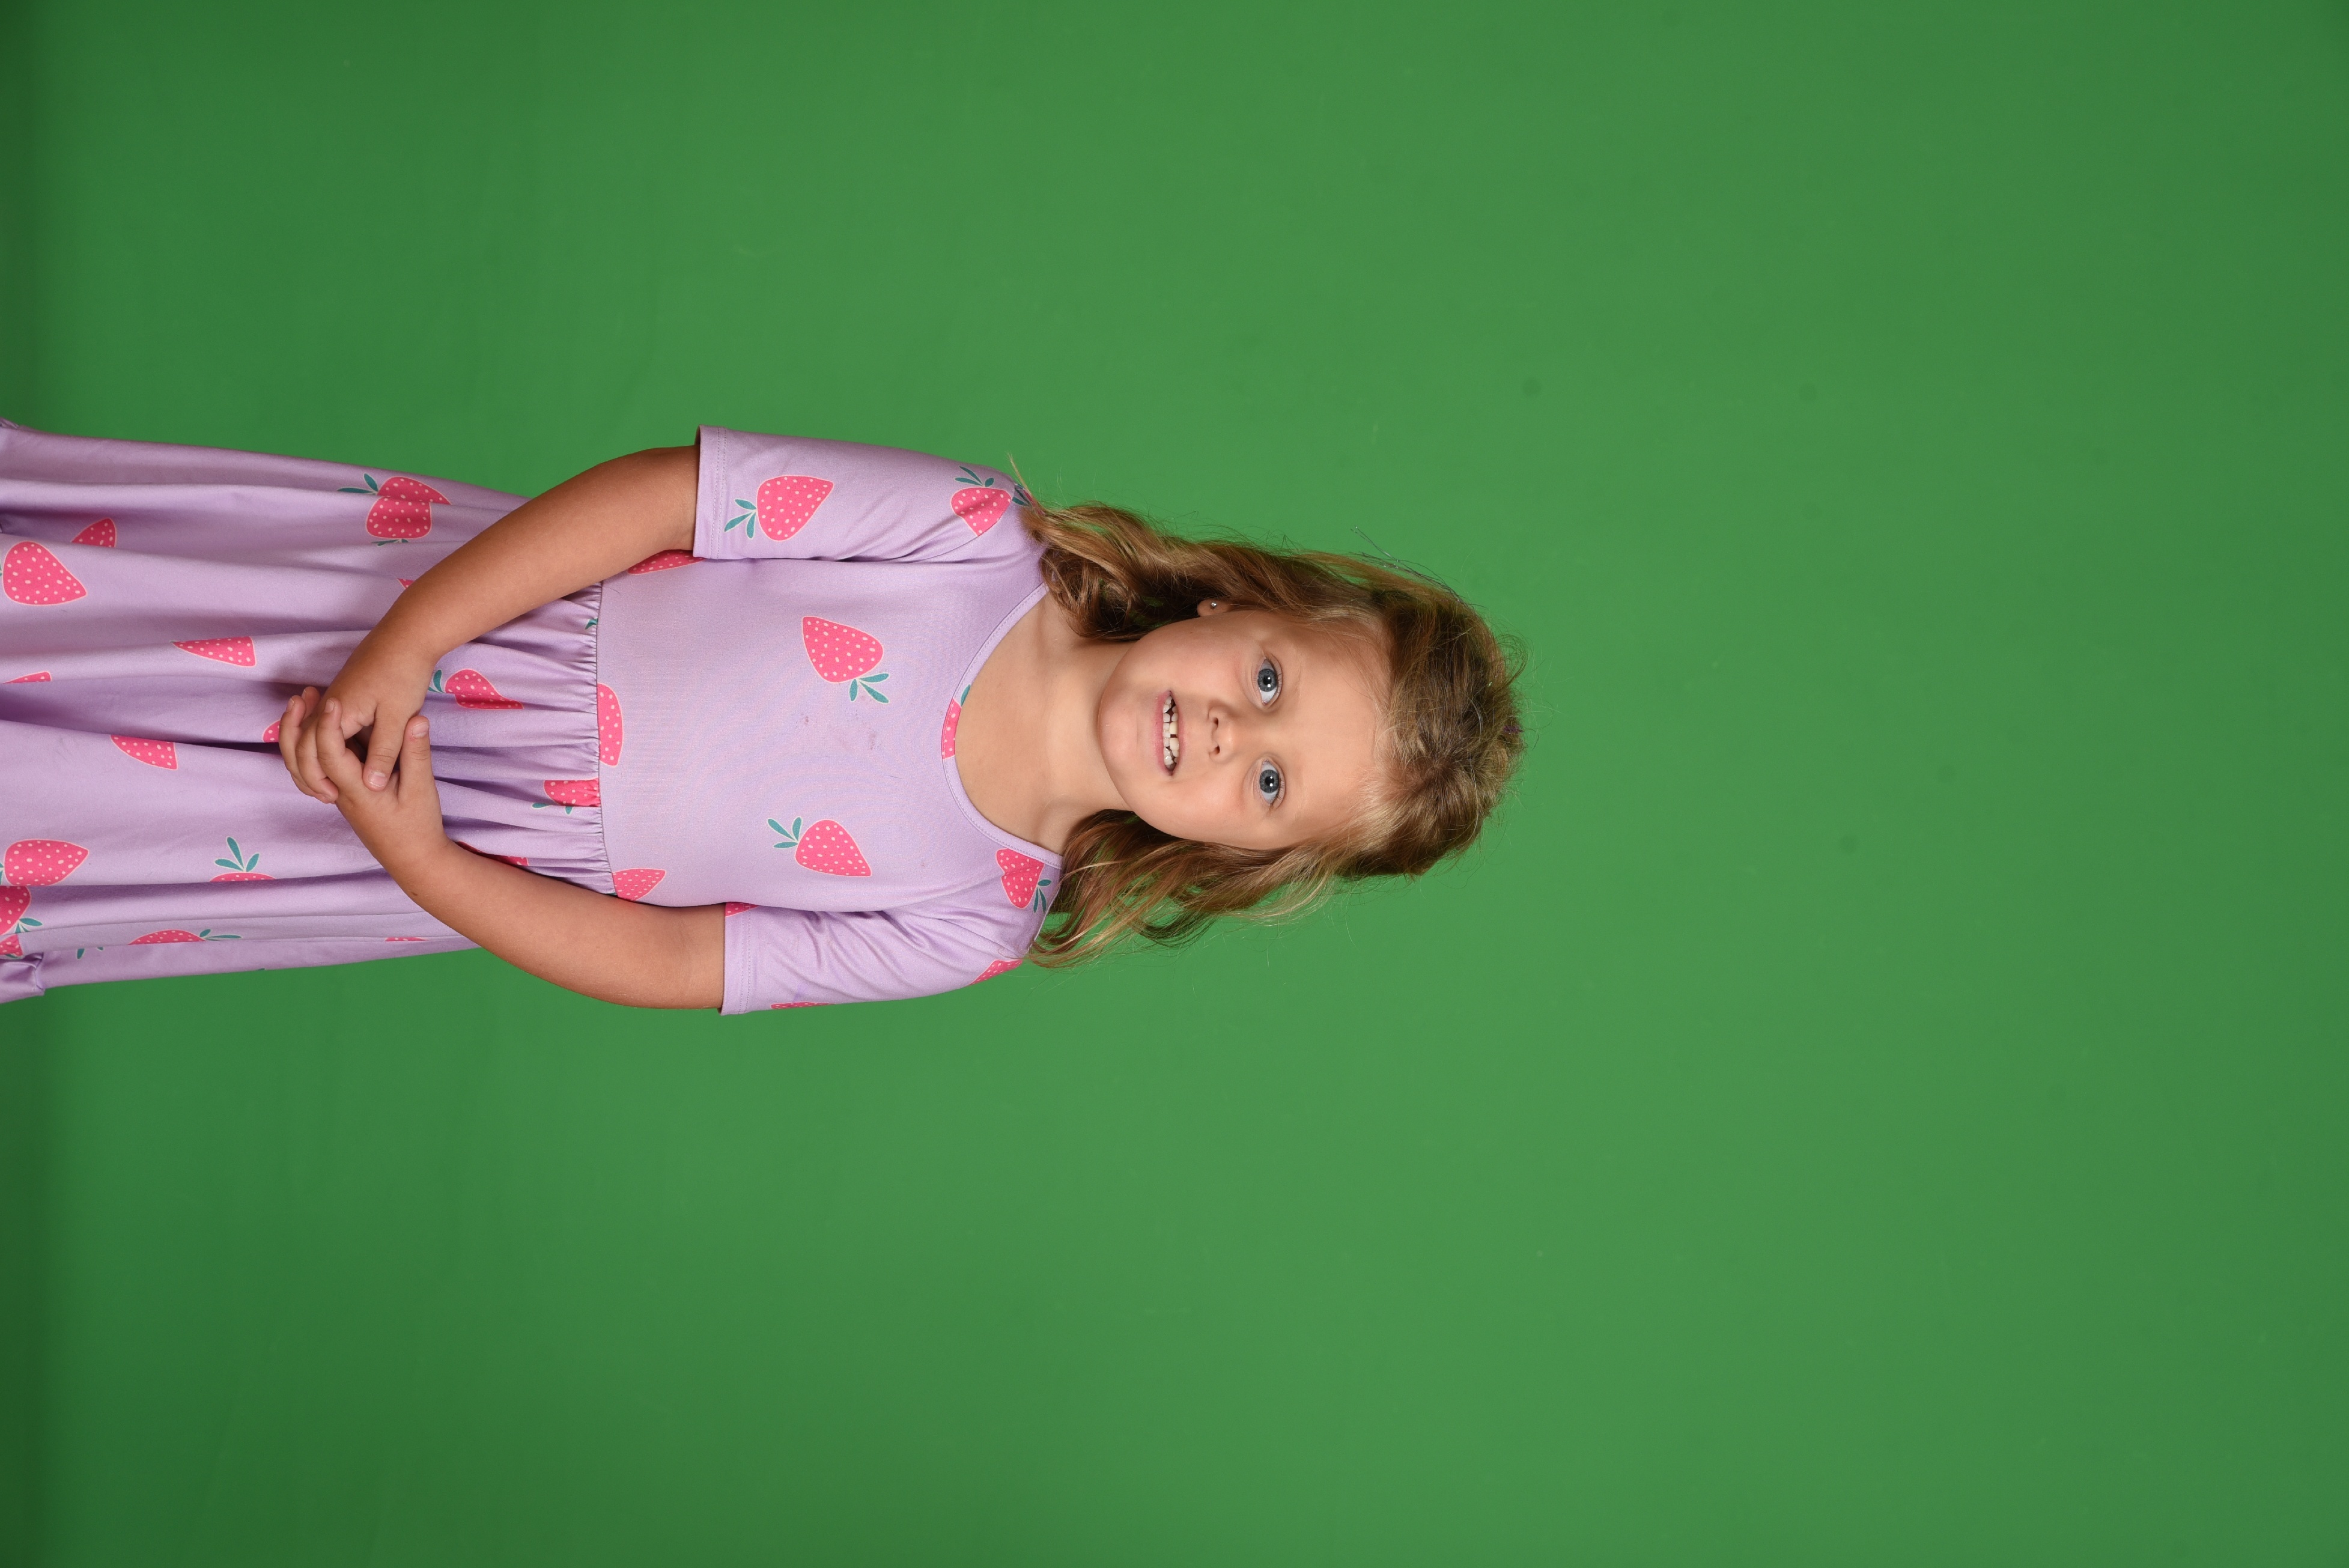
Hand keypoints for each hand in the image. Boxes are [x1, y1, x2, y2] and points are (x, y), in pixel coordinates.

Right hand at [282, 638, 432, 802]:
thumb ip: (385, 751)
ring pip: (311, 735)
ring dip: (313, 759)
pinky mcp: (344, 696)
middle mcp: (328, 706)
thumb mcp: (399, 716)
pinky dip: (325, 744)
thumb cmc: (403, 674)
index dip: (318, 778)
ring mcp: (334, 699)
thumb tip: (373, 785)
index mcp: (337, 712)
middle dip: (309, 773)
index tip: (332, 799)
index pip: (314, 753)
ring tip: (327, 784)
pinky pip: (325, 726)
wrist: (406, 636)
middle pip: (304, 745)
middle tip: (326, 798)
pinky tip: (343, 758)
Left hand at [311, 699, 453, 876]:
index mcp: (356, 790)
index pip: (330, 754)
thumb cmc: (418, 826)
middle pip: (304, 758)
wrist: (413, 859)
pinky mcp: (346, 792)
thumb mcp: (422, 788)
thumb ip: (416, 753)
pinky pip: (323, 764)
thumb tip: (417, 719)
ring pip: (308, 762)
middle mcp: (339, 791)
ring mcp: (339, 793)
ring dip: (302, 732)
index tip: (333, 698)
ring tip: (307, 703)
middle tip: (303, 694)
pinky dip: (316, 742)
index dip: (329, 724)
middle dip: (298, 725)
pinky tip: (327, 725)